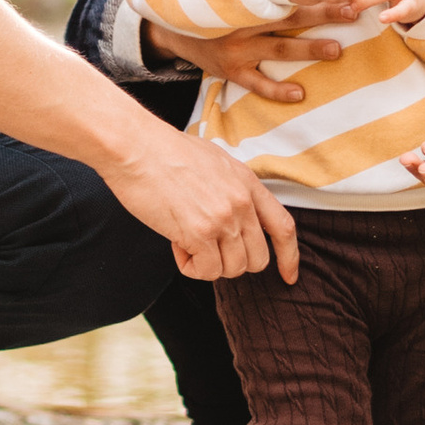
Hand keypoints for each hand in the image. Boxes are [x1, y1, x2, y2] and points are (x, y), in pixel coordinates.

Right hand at [106, 127, 299, 282]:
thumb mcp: (214, 162)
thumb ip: (232, 188)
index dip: (289, 257)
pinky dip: (189, 266)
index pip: (283, 227)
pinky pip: (205, 270)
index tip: (288, 276)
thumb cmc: (164, 152)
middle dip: (232, 262)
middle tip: (205, 247)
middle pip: (257, 258)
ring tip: (185, 241)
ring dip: (208, 264)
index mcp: (248, 183)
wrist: (135, 147)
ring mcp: (223, 218)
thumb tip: (232, 214)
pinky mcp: (199, 233)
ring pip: (232, 269)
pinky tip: (175, 244)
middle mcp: (242, 202)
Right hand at [155, 15, 350, 105]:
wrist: (172, 27)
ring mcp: (238, 48)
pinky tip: (299, 94)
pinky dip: (277, 90)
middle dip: (324, 14)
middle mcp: (245, 22)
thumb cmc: (212, 1)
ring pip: (279, 49)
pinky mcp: (231, 70)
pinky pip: (256, 83)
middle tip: (352, 12)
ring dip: (308, 50)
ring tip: (335, 49)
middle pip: (291, 17)